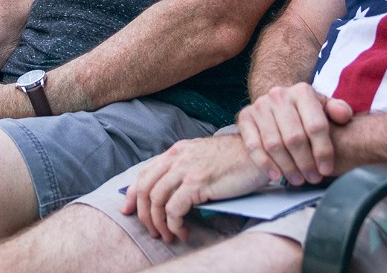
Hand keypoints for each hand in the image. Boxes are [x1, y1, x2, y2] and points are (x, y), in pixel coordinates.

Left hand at [123, 135, 268, 242]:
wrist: (258, 153)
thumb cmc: (235, 159)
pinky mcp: (198, 183)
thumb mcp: (203, 157)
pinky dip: (175, 224)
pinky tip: (183, 231)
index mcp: (177, 151)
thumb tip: (171, 193)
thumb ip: (185, 168)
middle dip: (144, 214)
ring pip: (157, 200)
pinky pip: (175, 209)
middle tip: (152, 231)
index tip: (128, 210)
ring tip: (168, 235)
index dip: (133, 193)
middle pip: (146, 189)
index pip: (145, 172)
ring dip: (159, 223)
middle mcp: (177, 158)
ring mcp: (187, 169)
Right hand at [237, 83, 353, 185]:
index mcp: (302, 91)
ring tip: (298, 180)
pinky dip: (264, 164)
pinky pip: (253, 146)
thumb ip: (338, 110)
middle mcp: (278, 95)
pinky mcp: (244, 117)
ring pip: (274, 144)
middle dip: (306, 163)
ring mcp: (259, 106)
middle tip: (313, 178)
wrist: (276, 103)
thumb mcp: (323, 107)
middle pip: (294, 137)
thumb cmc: (305, 111)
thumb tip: (343, 116)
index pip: (316, 126)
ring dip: (287, 167)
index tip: (326, 169)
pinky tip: (276, 176)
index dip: (323, 151)